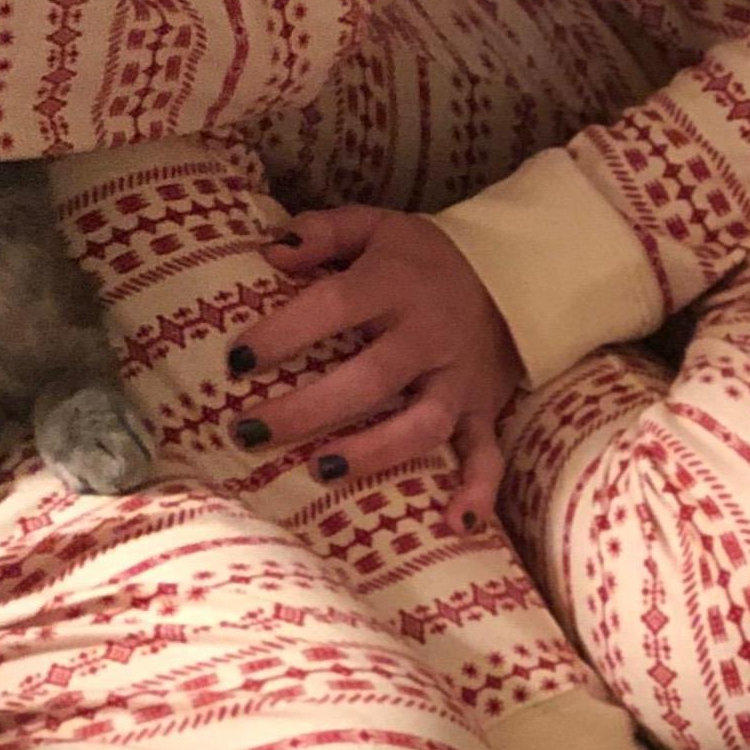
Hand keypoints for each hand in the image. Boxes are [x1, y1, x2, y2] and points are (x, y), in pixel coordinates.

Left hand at [233, 203, 521, 520]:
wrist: (511, 273)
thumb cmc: (421, 258)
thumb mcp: (374, 225)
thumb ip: (321, 231)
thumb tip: (269, 252)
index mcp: (395, 284)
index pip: (333, 306)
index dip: (283, 333)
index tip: (238, 360)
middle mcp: (428, 335)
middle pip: (369, 379)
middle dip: (307, 410)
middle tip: (249, 430)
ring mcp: (458, 379)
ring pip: (421, 424)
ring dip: (374, 453)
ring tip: (320, 470)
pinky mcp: (483, 409)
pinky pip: (487, 454)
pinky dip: (478, 490)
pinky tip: (455, 524)